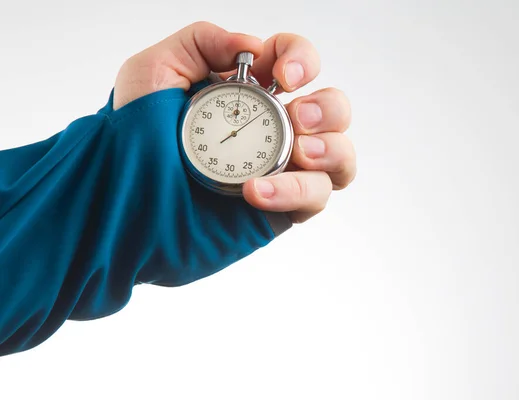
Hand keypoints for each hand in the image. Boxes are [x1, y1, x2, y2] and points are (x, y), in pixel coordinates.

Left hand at [113, 21, 355, 223]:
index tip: (281, 76)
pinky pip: (315, 198)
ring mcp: (281, 170)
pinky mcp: (281, 209)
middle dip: (326, 108)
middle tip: (297, 118)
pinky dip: (296, 191)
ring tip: (299, 153)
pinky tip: (255, 191)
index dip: (301, 60)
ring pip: (339, 156)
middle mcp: (273, 130)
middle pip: (333, 110)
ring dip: (331, 149)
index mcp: (250, 94)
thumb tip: (251, 47)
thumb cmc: (131, 139)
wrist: (121, 205)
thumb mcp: (153, 72)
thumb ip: (200, 41)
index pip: (296, 63)